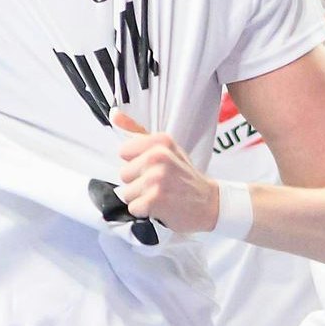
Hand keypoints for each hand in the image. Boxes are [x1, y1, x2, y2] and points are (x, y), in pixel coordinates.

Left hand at [110, 112, 224, 232]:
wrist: (209, 203)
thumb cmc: (185, 177)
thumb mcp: (166, 149)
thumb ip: (137, 132)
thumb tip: (114, 114)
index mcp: (160, 141)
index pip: (124, 151)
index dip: (136, 163)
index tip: (153, 167)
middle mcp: (158, 156)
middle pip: (124, 174)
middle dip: (137, 183)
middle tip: (159, 184)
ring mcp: (156, 178)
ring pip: (127, 192)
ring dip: (141, 198)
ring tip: (160, 195)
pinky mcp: (155, 199)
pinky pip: (133, 207)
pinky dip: (145, 212)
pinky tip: (161, 206)